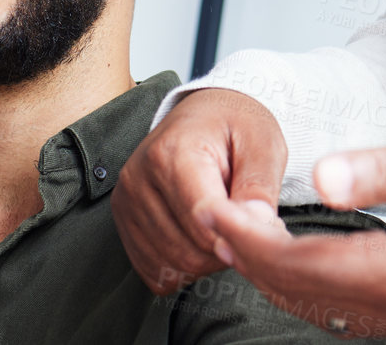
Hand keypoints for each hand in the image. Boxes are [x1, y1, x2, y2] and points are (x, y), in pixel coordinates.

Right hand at [112, 88, 287, 294]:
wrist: (204, 114)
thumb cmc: (235, 126)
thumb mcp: (262, 143)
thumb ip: (259, 188)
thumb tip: (256, 228)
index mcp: (171, 152)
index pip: (203, 218)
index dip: (237, 234)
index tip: (258, 227)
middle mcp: (138, 178)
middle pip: (188, 250)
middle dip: (224, 248)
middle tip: (242, 221)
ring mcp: (126, 203)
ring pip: (173, 265)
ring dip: (206, 259)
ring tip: (222, 223)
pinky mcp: (123, 223)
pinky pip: (156, 271)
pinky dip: (184, 265)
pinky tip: (200, 234)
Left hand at [206, 133, 385, 339]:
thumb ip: (378, 171)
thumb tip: (320, 177)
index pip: (306, 265)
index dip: (256, 241)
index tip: (220, 213)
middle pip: (305, 293)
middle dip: (253, 260)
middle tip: (214, 224)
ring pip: (320, 309)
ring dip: (275, 277)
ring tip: (240, 241)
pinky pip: (344, 313)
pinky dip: (307, 289)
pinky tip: (291, 265)